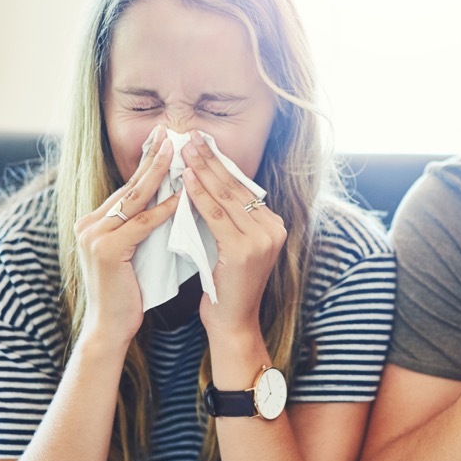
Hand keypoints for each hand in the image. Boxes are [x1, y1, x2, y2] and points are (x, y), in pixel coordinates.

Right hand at [74, 125, 180, 343]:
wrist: (111, 326)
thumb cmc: (129, 291)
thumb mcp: (136, 251)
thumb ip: (144, 227)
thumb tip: (173, 199)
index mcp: (94, 222)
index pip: (126, 187)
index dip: (145, 162)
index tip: (162, 139)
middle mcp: (89, 224)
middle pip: (128, 186)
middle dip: (151, 158)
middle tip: (170, 134)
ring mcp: (94, 236)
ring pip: (133, 200)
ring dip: (157, 175)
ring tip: (177, 154)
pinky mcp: (106, 250)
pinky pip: (141, 224)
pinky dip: (162, 210)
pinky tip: (180, 198)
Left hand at [181, 130, 286, 338]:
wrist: (233, 324)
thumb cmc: (226, 287)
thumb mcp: (230, 247)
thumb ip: (226, 220)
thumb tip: (204, 184)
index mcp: (273, 226)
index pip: (243, 188)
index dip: (222, 164)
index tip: (203, 144)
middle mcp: (274, 230)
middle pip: (237, 187)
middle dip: (212, 160)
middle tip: (193, 136)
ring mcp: (262, 240)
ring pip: (227, 198)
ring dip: (204, 171)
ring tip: (186, 151)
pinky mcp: (245, 251)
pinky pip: (217, 217)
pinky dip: (200, 197)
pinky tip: (187, 181)